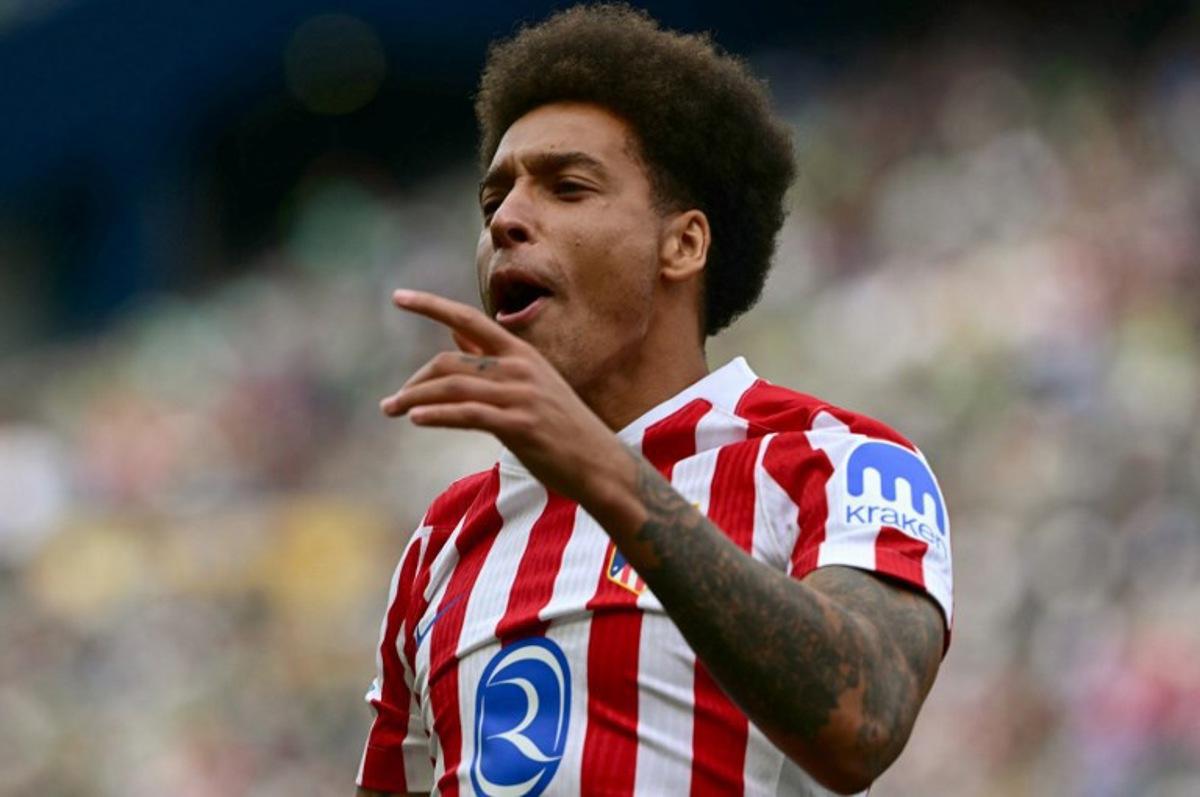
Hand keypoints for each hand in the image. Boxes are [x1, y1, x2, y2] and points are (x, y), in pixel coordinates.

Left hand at [380, 289, 631, 502]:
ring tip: (392, 410)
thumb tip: (454, 334)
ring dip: (414, 399)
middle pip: (450, 363)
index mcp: (522, 353)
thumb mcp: (530, 384)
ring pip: (453, 388)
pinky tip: (416, 419)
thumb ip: (490, 360)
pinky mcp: (520, 425)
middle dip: (415, 382)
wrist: (600, 464)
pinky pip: (468, 415)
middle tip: (392, 403)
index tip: (398, 297)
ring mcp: (521, 396)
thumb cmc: (562, 427)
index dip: (431, 305)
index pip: (469, 319)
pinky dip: (437, 415)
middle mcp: (520, 368)